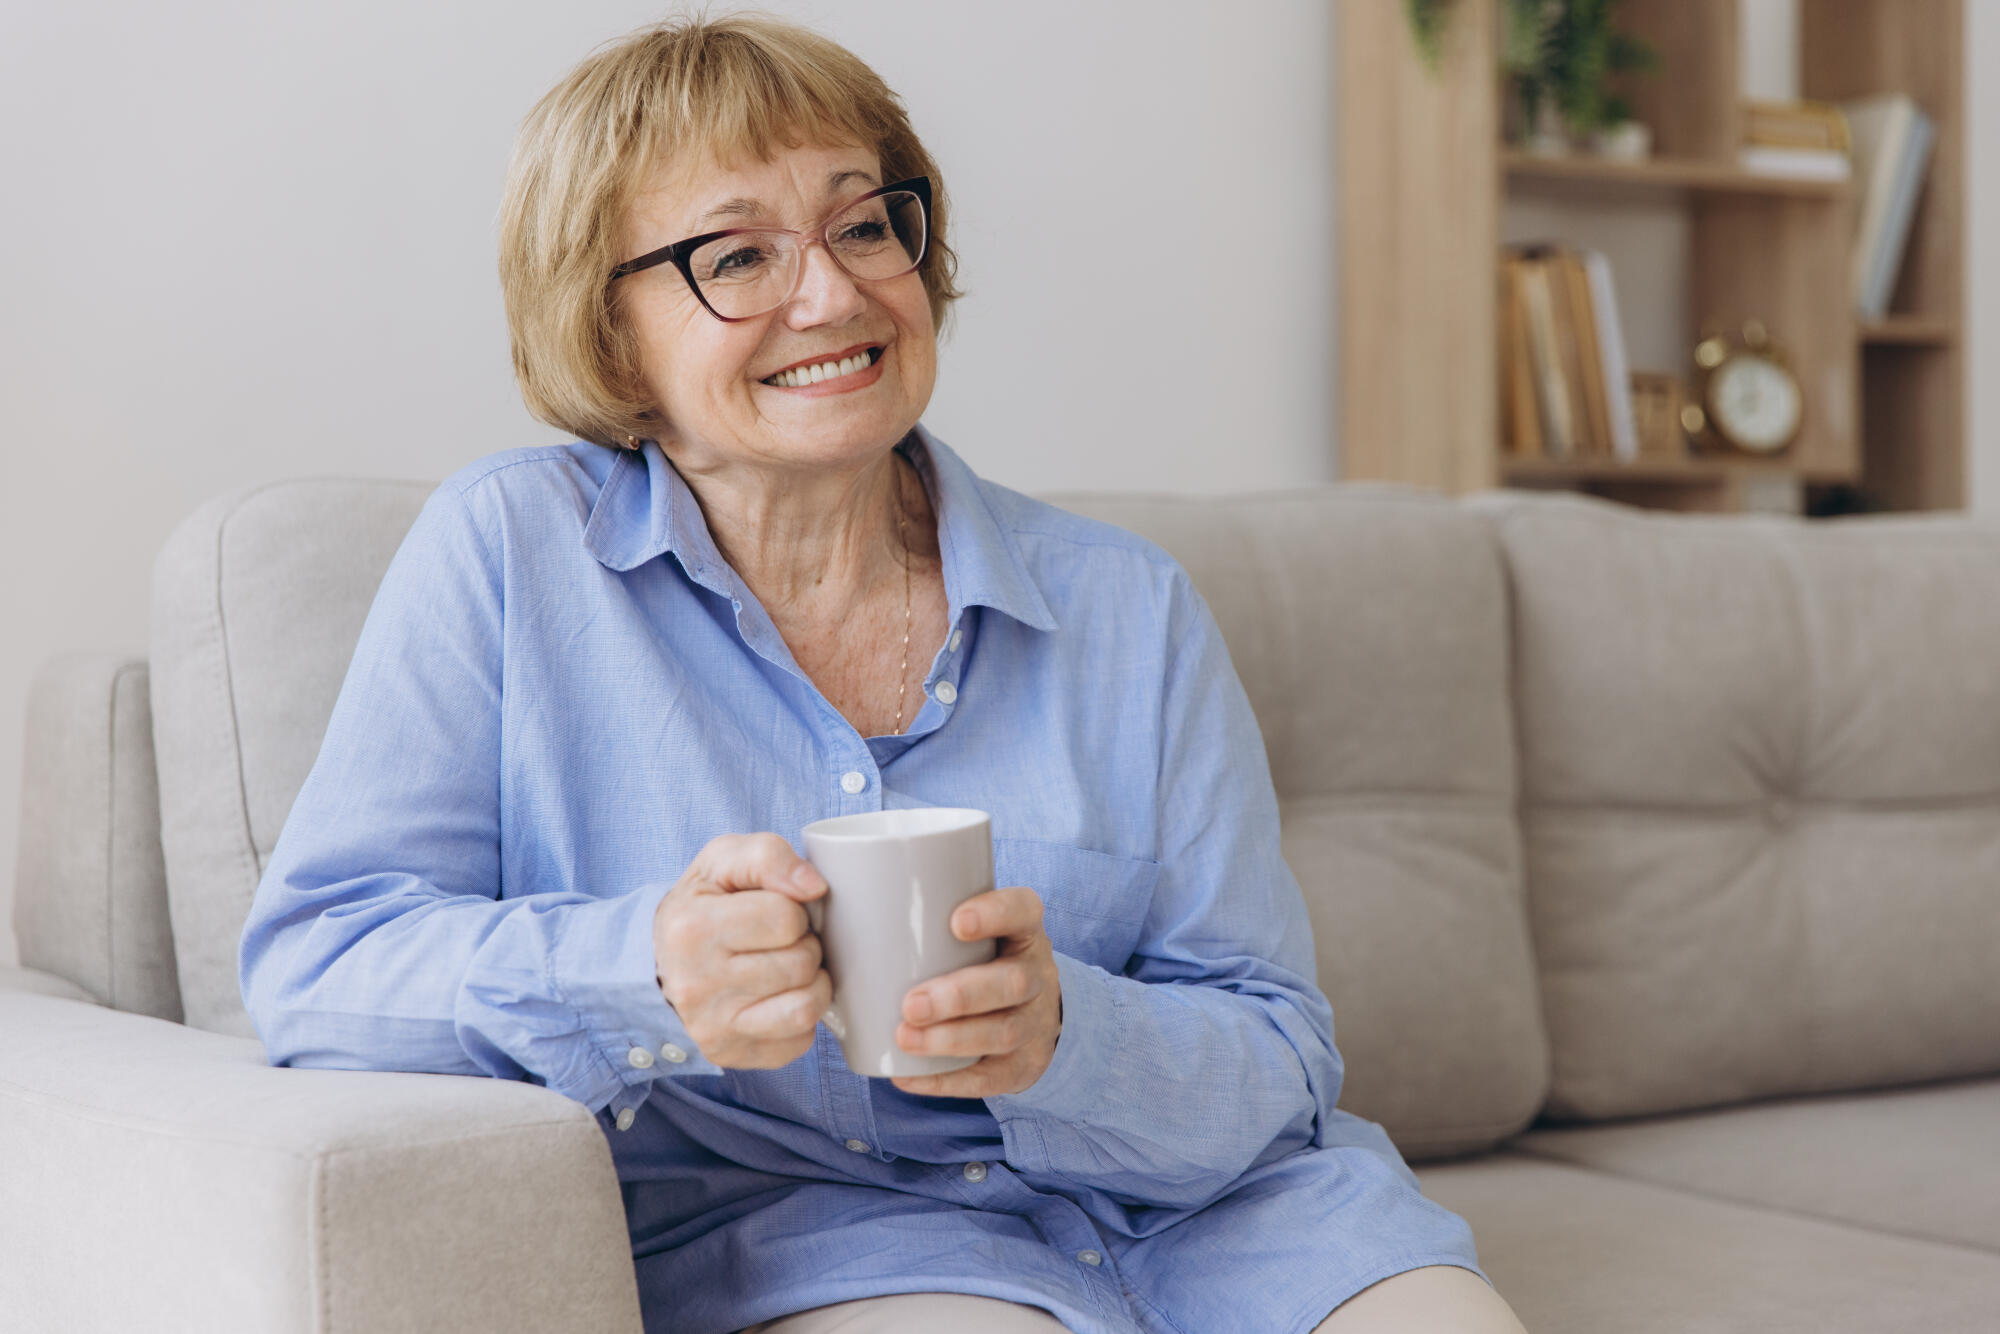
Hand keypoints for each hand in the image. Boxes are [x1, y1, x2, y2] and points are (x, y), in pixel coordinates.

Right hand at [652, 833, 832, 1069]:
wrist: (658, 963)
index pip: (785, 918)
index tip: (774, 912)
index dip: (792, 910)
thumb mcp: (722, 862)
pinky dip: (800, 1017)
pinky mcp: (732, 1055)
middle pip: (801, 963)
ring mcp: (713, 1028)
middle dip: (803, 945)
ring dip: (811, 983)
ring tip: (788, 968)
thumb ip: (769, 856)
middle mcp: (697, 985)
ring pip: (806, 1007)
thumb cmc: (700, 906)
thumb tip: (814, 887)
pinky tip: (778, 998)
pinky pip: (800, 1040)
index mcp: (692, 929)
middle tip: (781, 942)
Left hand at [889, 886, 1063, 1098]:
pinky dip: (946, 1080)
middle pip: (1012, 982)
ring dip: (951, 1038)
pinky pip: (989, 1077)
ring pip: (1003, 1032)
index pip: (1023, 911)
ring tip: (904, 1038)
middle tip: (911, 1004)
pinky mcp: (1021, 1066)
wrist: (1030, 1013)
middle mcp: (1036, 975)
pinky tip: (907, 1075)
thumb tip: (830, 905)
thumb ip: (923, 918)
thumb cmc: (977, 961)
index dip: (996, 914)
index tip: (956, 922)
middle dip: (960, 995)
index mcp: (1022, 932)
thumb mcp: (972, 932)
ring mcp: (1034, 1023)